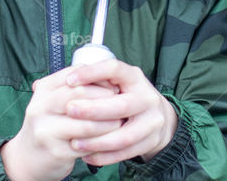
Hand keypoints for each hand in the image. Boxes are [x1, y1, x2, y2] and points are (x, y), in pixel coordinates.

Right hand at [0, 68, 122, 180]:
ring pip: (87, 122)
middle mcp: (40, 106)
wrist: (28, 158)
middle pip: (81, 94)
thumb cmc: (51, 124)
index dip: (100, 78)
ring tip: (119, 122)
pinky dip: (101, 141)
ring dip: (108, 123)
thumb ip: (77, 87)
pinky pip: (86, 144)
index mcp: (44, 88)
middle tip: (121, 103)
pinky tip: (108, 139)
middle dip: (106, 98)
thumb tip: (111, 80)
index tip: (114, 85)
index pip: (77, 73)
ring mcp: (46, 130)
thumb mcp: (56, 100)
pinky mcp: (55, 151)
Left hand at [64, 59, 178, 166]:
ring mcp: (152, 121)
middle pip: (121, 106)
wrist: (158, 118)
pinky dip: (104, 157)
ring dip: (97, 141)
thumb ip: (99, 82)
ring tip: (74, 143)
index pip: (115, 69)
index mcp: (135, 78)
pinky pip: (125, 153)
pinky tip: (86, 156)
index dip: (92, 73)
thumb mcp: (119, 83)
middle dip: (93, 110)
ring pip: (124, 136)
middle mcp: (147, 98)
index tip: (69, 81)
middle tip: (69, 110)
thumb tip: (68, 83)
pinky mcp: (151, 141)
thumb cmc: (128, 97)